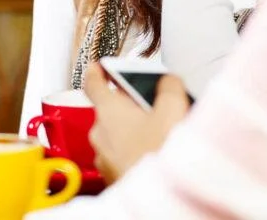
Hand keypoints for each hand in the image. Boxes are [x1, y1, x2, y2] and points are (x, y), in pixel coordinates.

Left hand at [82, 63, 190, 182]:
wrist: (162, 199)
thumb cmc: (161, 156)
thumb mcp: (173, 109)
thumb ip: (168, 86)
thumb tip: (167, 81)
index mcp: (108, 111)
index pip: (93, 82)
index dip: (98, 71)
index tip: (100, 66)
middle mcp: (99, 133)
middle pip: (111, 109)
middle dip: (130, 106)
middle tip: (154, 107)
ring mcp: (104, 157)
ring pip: (117, 134)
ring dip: (134, 131)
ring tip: (160, 136)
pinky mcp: (112, 176)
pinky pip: (121, 155)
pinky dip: (134, 151)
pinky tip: (154, 155)